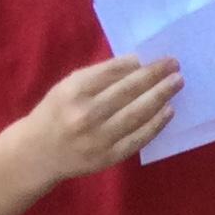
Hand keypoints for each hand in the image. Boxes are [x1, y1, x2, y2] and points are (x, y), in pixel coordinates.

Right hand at [21, 54, 179, 185]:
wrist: (38, 153)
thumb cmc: (56, 113)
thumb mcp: (67, 86)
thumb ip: (98, 76)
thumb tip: (136, 64)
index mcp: (74, 91)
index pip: (112, 72)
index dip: (137, 64)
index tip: (156, 57)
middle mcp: (86, 114)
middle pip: (128, 91)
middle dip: (155, 76)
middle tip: (175, 65)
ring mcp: (98, 138)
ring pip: (137, 114)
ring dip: (160, 97)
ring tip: (177, 83)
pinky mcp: (108, 157)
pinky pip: (137, 139)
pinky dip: (155, 124)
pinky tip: (168, 111)